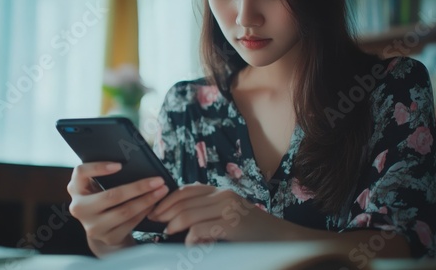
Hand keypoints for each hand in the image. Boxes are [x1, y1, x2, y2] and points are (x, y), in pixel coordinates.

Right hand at [67, 161, 168, 256]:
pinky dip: (144, 212)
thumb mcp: (97, 185)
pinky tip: (153, 204)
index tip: (120, 165)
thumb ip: (104, 175)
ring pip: (124, 211)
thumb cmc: (102, 197)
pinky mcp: (106, 237)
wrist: (101, 228)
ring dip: (146, 200)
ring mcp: (92, 226)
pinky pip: (130, 223)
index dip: (99, 167)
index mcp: (75, 189)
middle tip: (158, 180)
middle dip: (139, 187)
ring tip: (161, 191)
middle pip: (112, 196)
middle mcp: (79, 208)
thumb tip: (134, 162)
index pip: (81, 173)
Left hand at [148, 184, 276, 244]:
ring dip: (173, 225)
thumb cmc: (252, 231)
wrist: (282, 238)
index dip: (167, 199)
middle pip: (183, 201)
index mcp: (221, 192)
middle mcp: (223, 195)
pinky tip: (189, 245)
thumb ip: (208, 212)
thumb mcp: (228, 215)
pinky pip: (200, 229)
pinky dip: (190, 238)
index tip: (154, 210)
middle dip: (164, 212)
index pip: (186, 190)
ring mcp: (228, 209)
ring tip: (167, 233)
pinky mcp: (232, 226)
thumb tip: (176, 218)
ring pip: (188, 213)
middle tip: (153, 222)